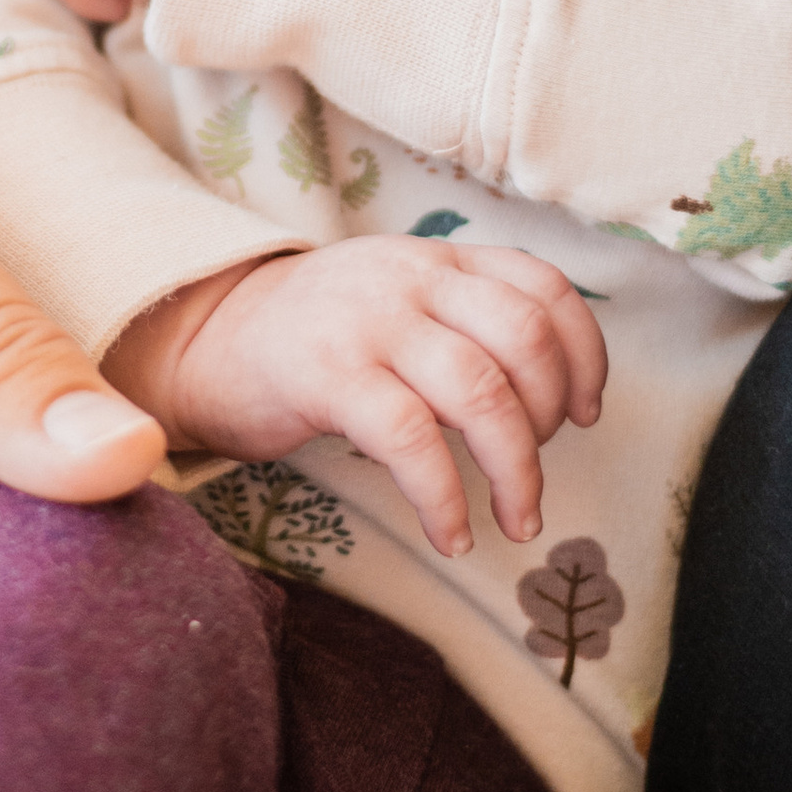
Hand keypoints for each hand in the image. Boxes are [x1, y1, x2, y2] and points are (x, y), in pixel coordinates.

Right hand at [107, 240, 604, 556]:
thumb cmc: (316, 340)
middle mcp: (412, 277)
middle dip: (552, 421)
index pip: (544, 287)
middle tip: (534, 475)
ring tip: (515, 521)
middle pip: (525, 340)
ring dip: (516, 472)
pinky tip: (449, 533)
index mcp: (438, 259)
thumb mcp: (398, 304)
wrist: (203, 341)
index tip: (587, 413)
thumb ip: (464, 325)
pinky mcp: (326, 372)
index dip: (585, 356)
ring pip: (481, 392)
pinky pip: (411, 440)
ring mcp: (369, 321)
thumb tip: (549, 401)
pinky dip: (445, 498)